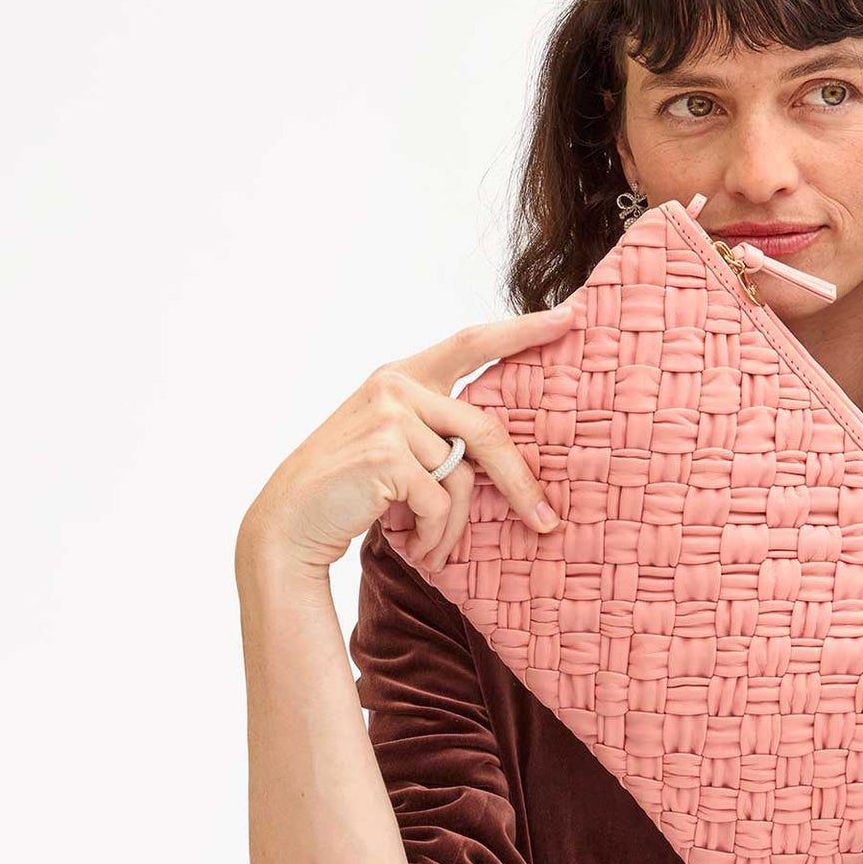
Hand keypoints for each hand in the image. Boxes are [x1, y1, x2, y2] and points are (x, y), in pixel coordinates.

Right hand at [235, 299, 580, 578]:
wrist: (289, 521)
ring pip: (464, 477)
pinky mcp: (388, 454)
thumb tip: (503, 458)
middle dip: (521, 483)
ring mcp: (390, 417)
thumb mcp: (396, 448)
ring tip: (433, 546)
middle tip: (547, 521)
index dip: (523, 330)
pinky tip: (416, 546)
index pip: (472, 343)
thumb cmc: (350, 489)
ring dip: (454, 525)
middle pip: (487, 430)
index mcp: (402, 377)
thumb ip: (439, 434)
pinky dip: (436, 534)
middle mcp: (396, 387)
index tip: (572, 317)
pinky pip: (443, 502)